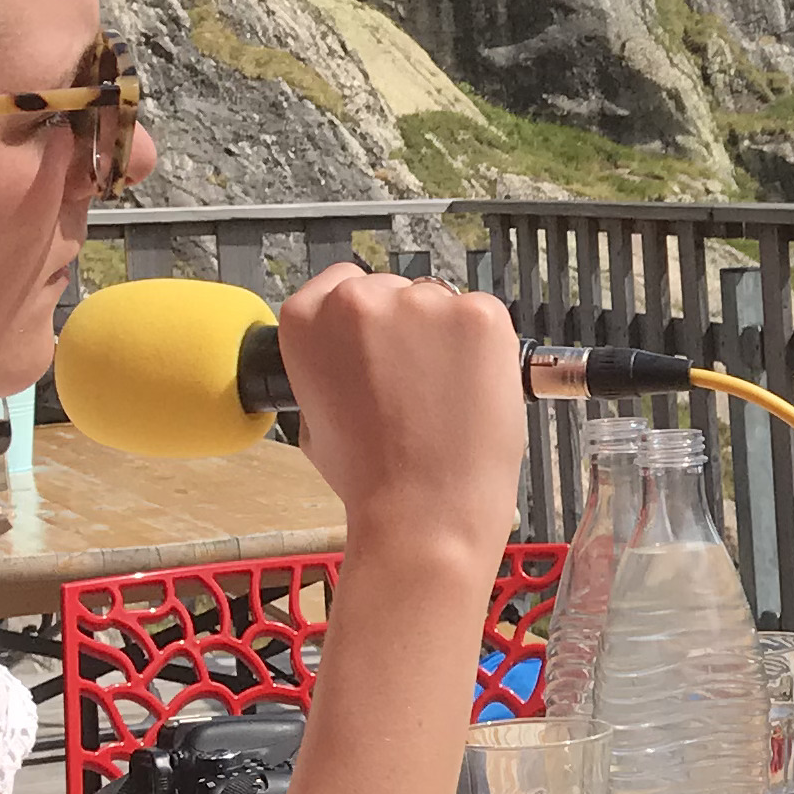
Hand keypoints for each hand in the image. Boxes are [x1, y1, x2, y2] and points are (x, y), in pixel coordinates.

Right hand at [271, 264, 525, 571]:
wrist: (424, 509)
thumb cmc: (370, 477)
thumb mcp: (315, 417)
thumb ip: (331, 366)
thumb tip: (357, 353)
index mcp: (307, 320)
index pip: (341, 283)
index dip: (367, 316)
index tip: (380, 341)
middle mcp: (357, 300)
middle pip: (394, 290)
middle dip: (409, 328)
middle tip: (417, 383)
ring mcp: (421, 302)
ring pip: (441, 303)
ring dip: (448, 336)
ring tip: (447, 396)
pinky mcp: (477, 313)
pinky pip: (483, 317)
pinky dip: (486, 347)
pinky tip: (473, 390)